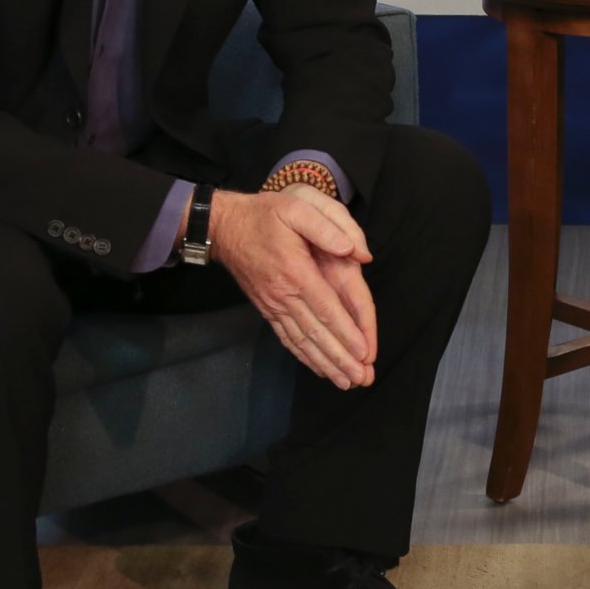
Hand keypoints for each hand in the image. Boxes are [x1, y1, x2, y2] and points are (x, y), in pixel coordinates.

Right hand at [207, 185, 378, 387]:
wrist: (225, 227)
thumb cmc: (267, 214)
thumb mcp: (298, 206)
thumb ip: (329, 226)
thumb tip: (356, 252)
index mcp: (296, 271)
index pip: (327, 308)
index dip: (346, 333)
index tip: (364, 353)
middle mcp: (284, 294)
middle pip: (317, 332)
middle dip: (340, 358)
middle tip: (361, 378)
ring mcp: (274, 305)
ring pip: (303, 341)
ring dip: (325, 363)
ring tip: (346, 382)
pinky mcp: (268, 309)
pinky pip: (287, 338)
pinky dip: (304, 356)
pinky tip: (319, 369)